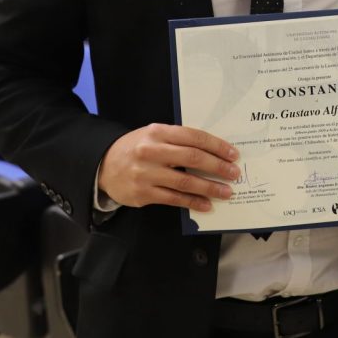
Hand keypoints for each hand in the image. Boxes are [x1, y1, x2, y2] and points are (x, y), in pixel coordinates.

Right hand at [98, 124, 240, 210]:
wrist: (103, 165)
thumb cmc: (136, 148)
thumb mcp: (154, 136)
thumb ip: (178, 140)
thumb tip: (213, 151)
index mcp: (158, 132)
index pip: (193, 137)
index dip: (216, 146)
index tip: (233, 154)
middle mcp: (151, 151)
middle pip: (192, 158)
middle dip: (217, 167)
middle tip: (234, 174)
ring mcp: (146, 174)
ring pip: (185, 182)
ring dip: (210, 188)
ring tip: (226, 192)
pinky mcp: (143, 194)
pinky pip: (174, 199)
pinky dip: (193, 202)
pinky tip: (206, 204)